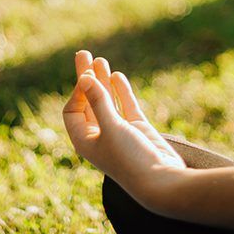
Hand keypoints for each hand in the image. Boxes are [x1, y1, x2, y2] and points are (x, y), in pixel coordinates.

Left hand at [63, 51, 185, 202]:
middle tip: (83, 53)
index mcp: (85, 141)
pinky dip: (120, 91)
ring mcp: (119, 132)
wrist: (161, 181)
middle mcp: (100, 136)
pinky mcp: (137, 129)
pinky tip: (116, 76)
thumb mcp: (111, 127)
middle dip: (85, 78)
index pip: (72, 110)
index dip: (77, 91)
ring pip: (107, 101)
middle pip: (87, 102)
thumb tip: (83, 77)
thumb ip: (98, 102)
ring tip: (100, 59)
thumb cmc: (130, 158)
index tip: (85, 77)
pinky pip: (126, 106)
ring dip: (103, 80)